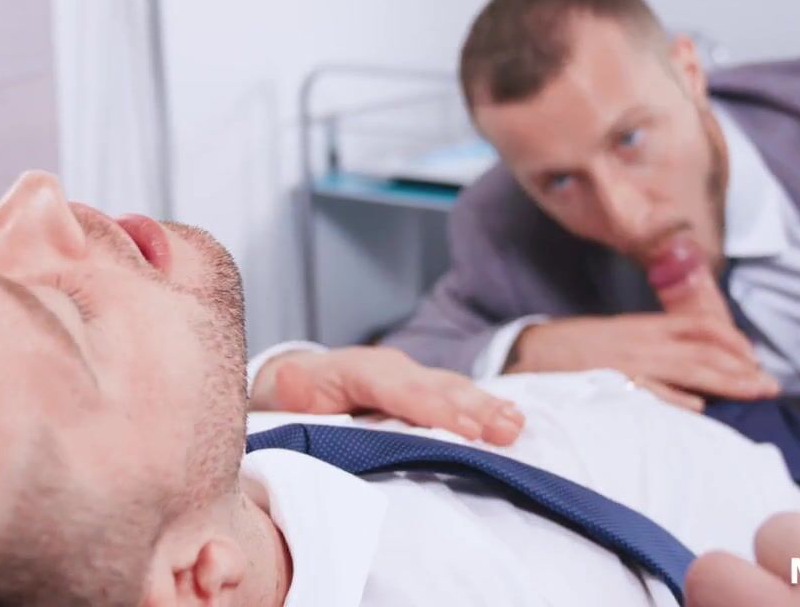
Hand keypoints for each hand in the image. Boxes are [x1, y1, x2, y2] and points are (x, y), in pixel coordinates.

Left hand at [250, 346, 524, 445]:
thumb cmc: (291, 397)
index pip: (399, 389)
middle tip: (504, 429)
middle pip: (436, 387)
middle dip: (472, 408)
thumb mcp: (284, 394)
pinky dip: (485, 407)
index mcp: (358, 371)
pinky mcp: (422, 391)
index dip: (432, 408)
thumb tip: (291, 378)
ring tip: (515, 426)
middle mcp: (391, 369)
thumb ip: (293, 389)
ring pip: (452, 389)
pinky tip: (513, 421)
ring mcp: (410, 378)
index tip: (465, 428)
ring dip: (486, 407)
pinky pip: (456, 396)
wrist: (294, 383)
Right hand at [510, 312, 775, 410]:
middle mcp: (643, 341)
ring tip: (755, 393)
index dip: (734, 339)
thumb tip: (694, 360)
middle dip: (742, 368)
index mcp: (646, 326)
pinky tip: (699, 407)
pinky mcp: (610, 383)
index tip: (755, 358)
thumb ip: (656, 341)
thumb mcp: (621, 334)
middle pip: (704, 349)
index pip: (701, 325)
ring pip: (687, 368)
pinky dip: (675, 398)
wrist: (530, 352)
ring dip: (726, 381)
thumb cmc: (577, 348)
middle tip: (771, 386)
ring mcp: (628, 362)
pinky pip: (649, 390)